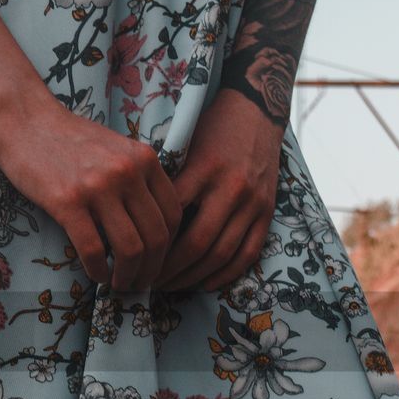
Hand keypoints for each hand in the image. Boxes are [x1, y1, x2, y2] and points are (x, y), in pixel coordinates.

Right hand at [0, 102, 181, 290]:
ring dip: (128, 276)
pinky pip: (93, 249)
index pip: (173, 215)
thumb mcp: (117, 150)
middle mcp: (127, 172)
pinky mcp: (67, 201)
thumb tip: (153, 227)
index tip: (157, 262)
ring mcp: (98, 187)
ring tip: (120, 284)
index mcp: (144, 160)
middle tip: (141, 283)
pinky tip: (97, 276)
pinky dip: (98, 271)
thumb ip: (139, 179)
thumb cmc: (70, 139)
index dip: (170, 248)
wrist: (27, 121)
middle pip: (156, 237)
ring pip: (130, 248)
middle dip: (152, 269)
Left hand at [154, 89, 283, 290]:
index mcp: (204, 169)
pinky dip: (225, 274)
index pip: (171, 216)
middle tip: (146, 281)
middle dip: (168, 269)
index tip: (130, 257)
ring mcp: (253, 203)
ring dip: (192, 277)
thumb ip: (167, 182)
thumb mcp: (183, 146)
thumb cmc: (211, 128)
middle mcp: (231, 188)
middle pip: (196, 242)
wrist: (257, 112)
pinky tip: (203, 284)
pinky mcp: (267, 212)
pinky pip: (248, 254)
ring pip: (221, 254)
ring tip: (169, 286)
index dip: (150, 243)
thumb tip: (134, 220)